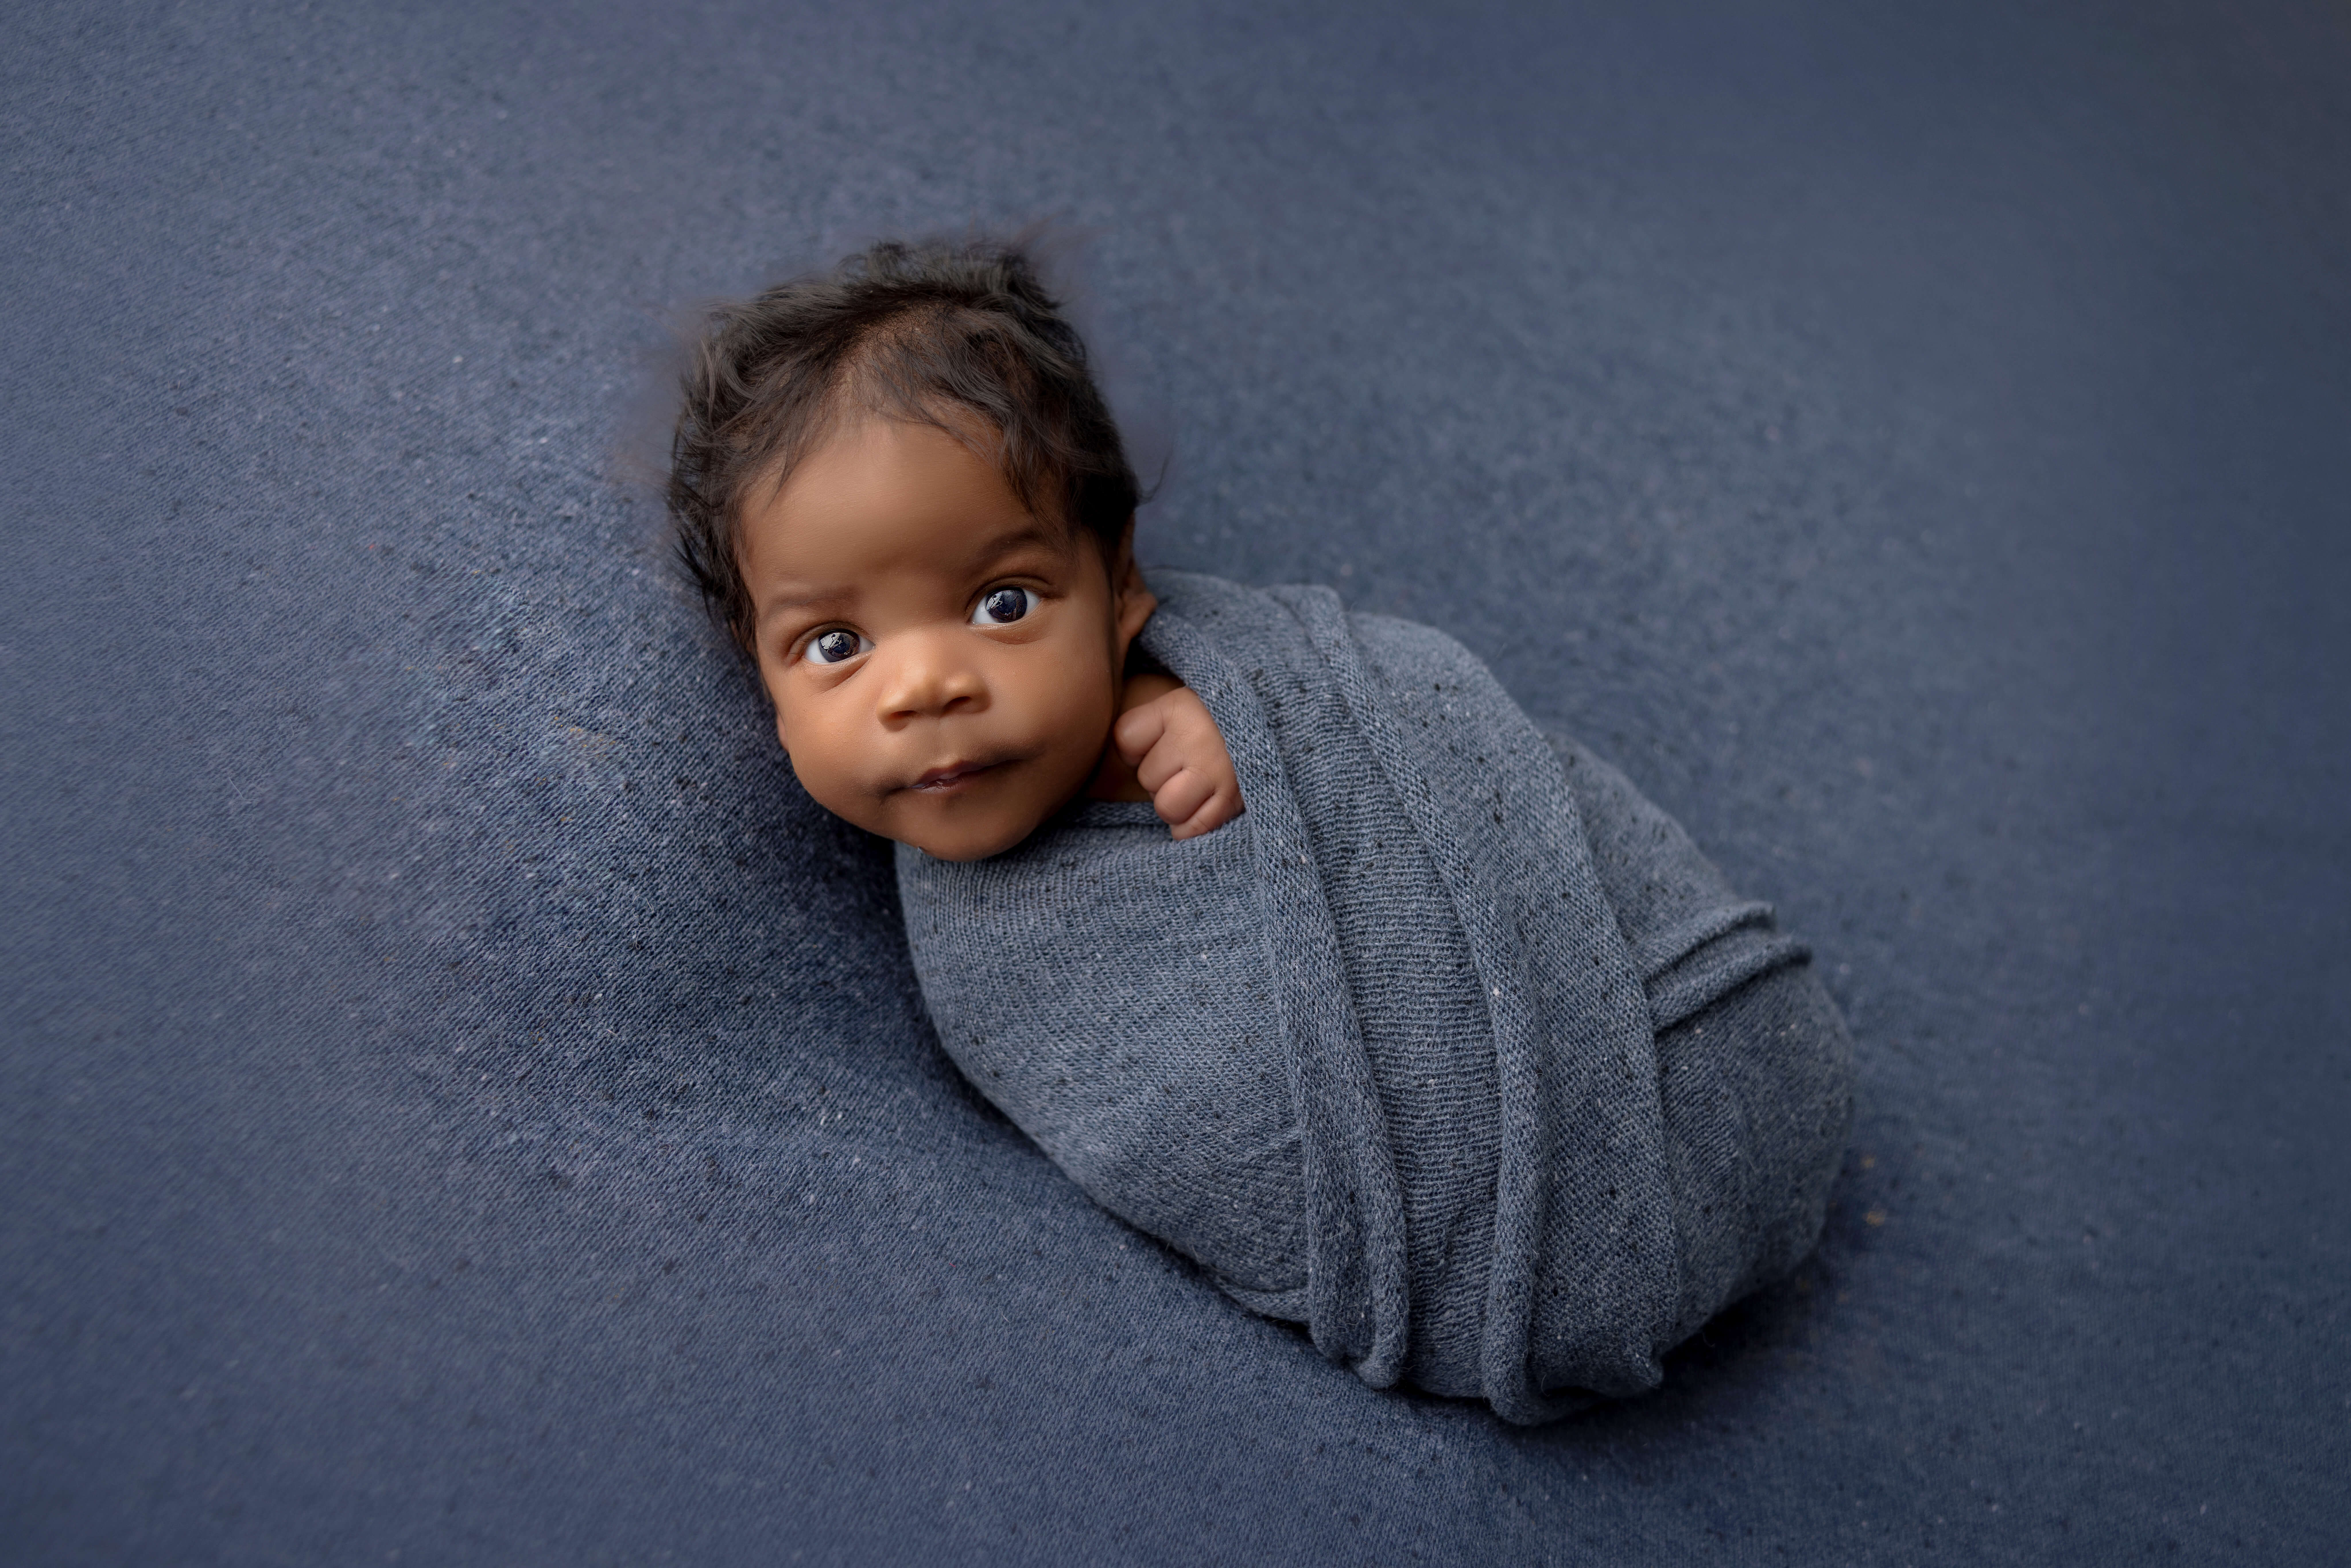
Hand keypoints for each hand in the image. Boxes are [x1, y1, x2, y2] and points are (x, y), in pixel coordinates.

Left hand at [1111, 677, 1244, 839]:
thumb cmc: (1216, 722)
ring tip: (1197, 784)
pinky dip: (1190, 824)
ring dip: (1175, 802)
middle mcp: (1200, 738)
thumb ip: (1142, 726)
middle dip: (1161, 776)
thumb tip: (1116, 759)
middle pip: (1147, 778)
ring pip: (1167, 806)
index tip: (1162, 737)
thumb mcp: (1177, 705)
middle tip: (1188, 763)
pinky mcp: (1235, 803)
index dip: (1137, 745)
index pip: (1124, 740)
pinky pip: (1189, 830)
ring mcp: (1220, 773)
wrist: (1276, 725)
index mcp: (1180, 708)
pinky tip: (1204, 804)